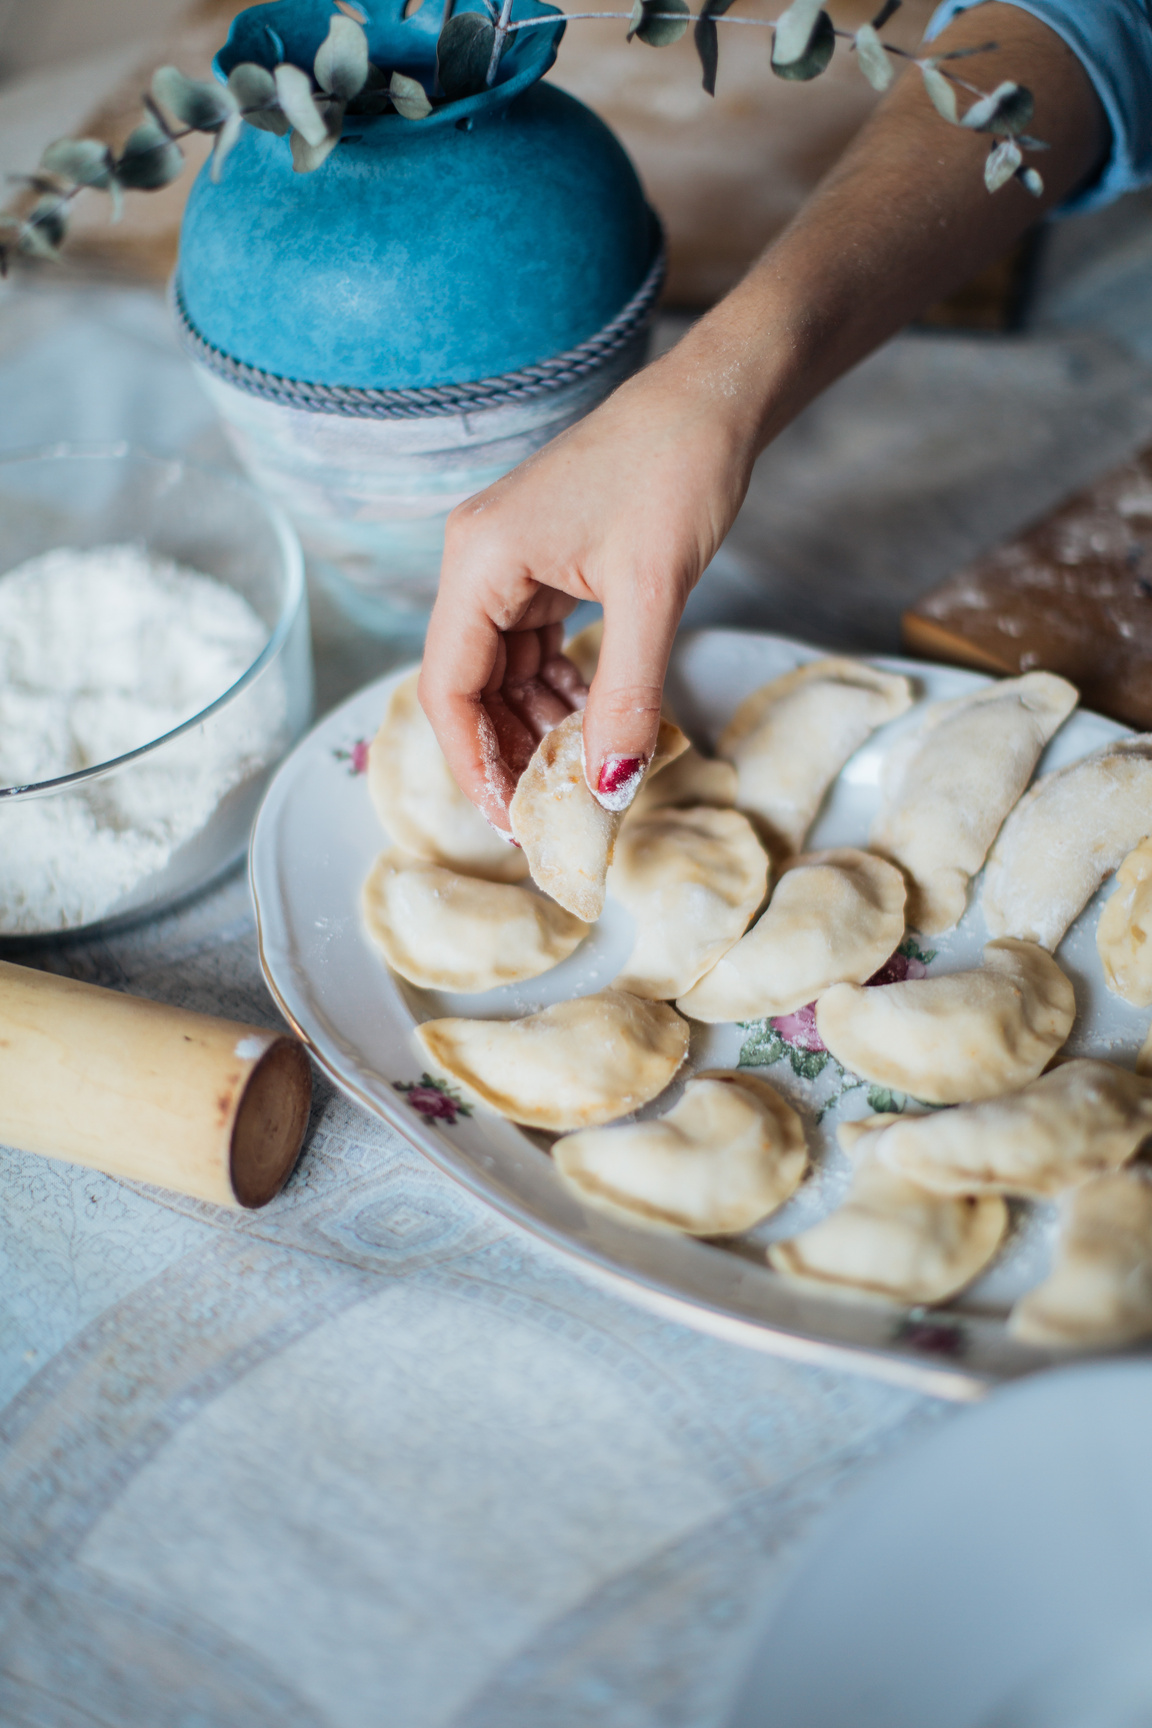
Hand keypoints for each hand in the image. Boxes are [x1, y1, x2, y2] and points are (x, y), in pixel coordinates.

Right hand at [418, 345, 755, 831]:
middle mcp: (477, 563)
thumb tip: (610, 790)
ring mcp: (507, 564)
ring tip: (580, 780)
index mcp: (479, 561)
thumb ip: (625, 696)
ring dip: (535, 728)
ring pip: (501, 674)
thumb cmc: (676, 470)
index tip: (512, 821)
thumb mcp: (652, 594)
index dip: (473, 763)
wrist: (712, 399)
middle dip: (506, 753)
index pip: (447, 688)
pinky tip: (591, 726)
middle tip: (550, 816)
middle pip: (468, 687)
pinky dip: (557, 692)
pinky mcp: (540, 566)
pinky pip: (531, 649)